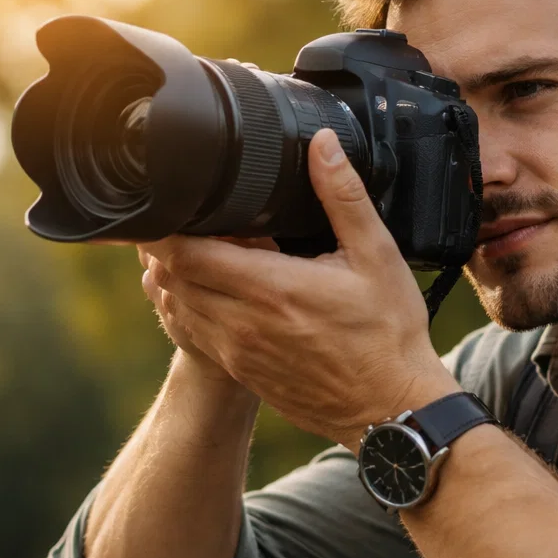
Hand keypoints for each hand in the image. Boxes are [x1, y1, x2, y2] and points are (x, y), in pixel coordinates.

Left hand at [137, 129, 459, 448]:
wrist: (390, 411)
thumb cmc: (389, 335)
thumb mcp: (377, 256)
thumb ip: (344, 196)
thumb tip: (321, 145)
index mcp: (272, 290)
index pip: (186, 254)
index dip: (166, 227)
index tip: (173, 203)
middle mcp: (243, 325)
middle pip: (172, 279)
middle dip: (169, 247)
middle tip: (185, 218)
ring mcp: (238, 354)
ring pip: (178, 307)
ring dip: (178, 278)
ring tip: (198, 249)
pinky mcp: (242, 373)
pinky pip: (195, 335)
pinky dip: (193, 308)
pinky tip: (218, 290)